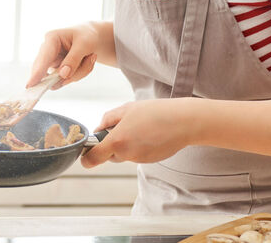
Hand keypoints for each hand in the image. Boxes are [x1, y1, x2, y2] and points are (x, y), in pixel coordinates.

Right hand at [27, 24, 100, 89]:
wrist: (91, 37)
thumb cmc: (87, 36)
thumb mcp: (85, 44)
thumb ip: (73, 59)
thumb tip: (63, 75)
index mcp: (51, 38)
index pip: (43, 58)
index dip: (37, 72)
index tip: (30, 85)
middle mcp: (47, 51)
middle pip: (50, 72)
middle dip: (71, 73)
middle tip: (87, 61)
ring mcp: (51, 63)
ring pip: (60, 79)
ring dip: (79, 72)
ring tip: (90, 56)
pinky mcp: (56, 71)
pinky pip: (66, 80)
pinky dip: (79, 74)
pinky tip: (86, 61)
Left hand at [81, 98, 196, 167]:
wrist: (183, 122)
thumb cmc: (155, 112)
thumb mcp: (127, 109)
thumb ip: (108, 119)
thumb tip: (98, 129)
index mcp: (117, 141)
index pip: (93, 159)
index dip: (86, 157)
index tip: (86, 152)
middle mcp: (127, 154)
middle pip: (109, 155)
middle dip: (111, 144)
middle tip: (123, 127)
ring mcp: (139, 159)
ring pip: (124, 154)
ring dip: (126, 144)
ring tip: (141, 127)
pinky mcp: (150, 161)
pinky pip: (137, 155)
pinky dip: (139, 146)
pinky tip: (149, 134)